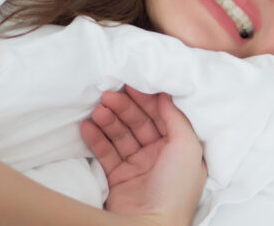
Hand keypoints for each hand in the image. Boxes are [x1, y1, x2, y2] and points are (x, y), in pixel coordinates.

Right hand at [81, 86, 206, 225]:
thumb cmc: (175, 188)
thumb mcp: (187, 147)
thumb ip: (176, 118)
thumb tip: (166, 93)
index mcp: (179, 148)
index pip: (162, 116)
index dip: (147, 99)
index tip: (131, 83)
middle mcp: (159, 156)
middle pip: (139, 123)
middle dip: (124, 107)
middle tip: (107, 95)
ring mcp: (137, 167)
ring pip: (120, 135)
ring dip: (108, 120)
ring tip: (97, 111)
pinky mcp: (117, 178)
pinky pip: (105, 153)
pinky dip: (95, 138)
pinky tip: (86, 126)